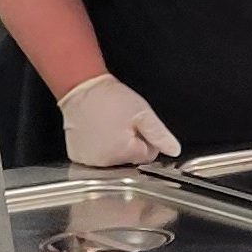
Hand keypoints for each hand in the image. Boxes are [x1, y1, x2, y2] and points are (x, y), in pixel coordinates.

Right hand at [58, 73, 181, 167]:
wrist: (81, 89)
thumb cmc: (109, 98)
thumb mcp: (143, 113)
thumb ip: (160, 134)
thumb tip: (174, 150)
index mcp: (124, 153)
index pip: (148, 155)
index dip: (146, 139)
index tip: (137, 126)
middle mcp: (104, 162)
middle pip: (130, 159)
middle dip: (129, 144)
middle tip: (121, 124)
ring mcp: (88, 161)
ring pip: (113, 160)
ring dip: (113, 147)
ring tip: (107, 127)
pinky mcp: (77, 157)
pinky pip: (95, 158)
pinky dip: (97, 148)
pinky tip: (96, 133)